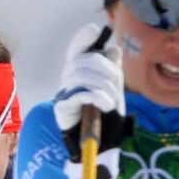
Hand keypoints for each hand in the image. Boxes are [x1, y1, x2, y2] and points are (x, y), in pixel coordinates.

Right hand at [54, 25, 130, 173]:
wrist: (98, 146)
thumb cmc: (104, 118)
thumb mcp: (113, 91)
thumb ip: (112, 71)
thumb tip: (113, 49)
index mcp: (81, 72)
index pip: (77, 49)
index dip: (83, 39)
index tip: (95, 32)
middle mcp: (69, 79)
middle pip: (85, 61)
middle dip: (106, 70)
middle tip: (116, 86)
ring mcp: (64, 92)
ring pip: (82, 74)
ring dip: (103, 86)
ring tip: (111, 101)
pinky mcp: (62, 106)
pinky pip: (80, 92)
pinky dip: (96, 96)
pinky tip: (104, 105)